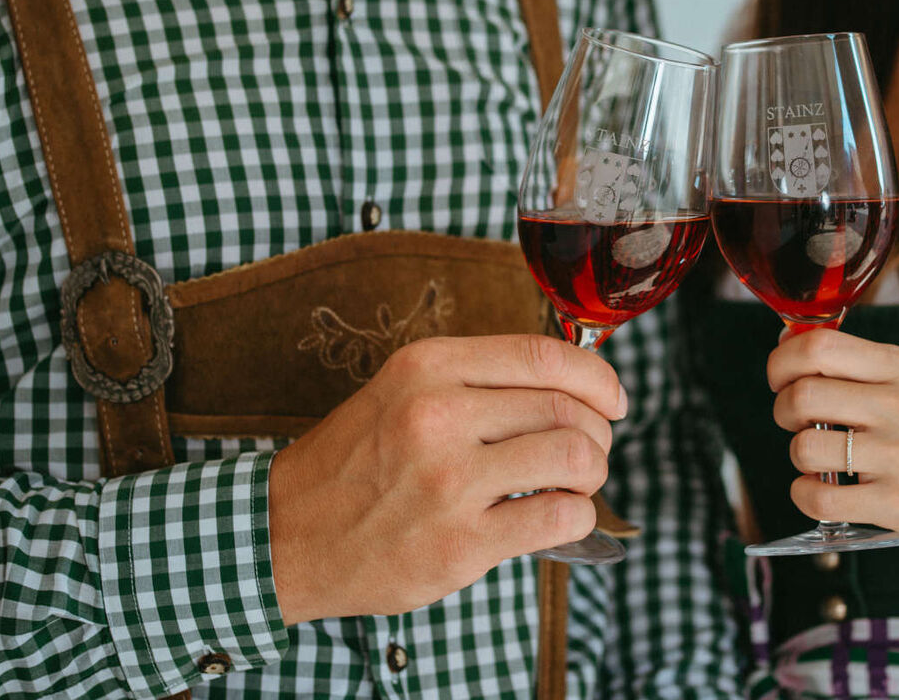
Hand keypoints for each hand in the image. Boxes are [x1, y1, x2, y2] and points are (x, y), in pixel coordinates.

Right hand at [268, 333, 625, 622]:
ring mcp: (449, 481)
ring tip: (576, 483)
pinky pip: (559, 517)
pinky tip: (560, 517)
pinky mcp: (458, 543)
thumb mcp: (404, 391)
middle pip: (566, 407)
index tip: (614, 399)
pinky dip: (578, 516)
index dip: (597, 376)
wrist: (284, 535)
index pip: (544, 355)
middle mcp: (439, 414)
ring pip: (573, 457)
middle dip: (597, 431)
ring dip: (592, 472)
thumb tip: (572, 383)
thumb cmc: (355, 462)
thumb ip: (477, 380)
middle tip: (589, 451)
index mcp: (429, 366)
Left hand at [769, 329, 898, 558]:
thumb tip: (787, 345)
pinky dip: (807, 498)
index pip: (817, 345)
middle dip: (783, 412)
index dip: (781, 362)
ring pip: (804, 449)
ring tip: (822, 465)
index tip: (781, 379)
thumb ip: (861, 368)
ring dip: (799, 460)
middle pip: (801, 395)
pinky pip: (819, 499)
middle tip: (798, 425)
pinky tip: (825, 495)